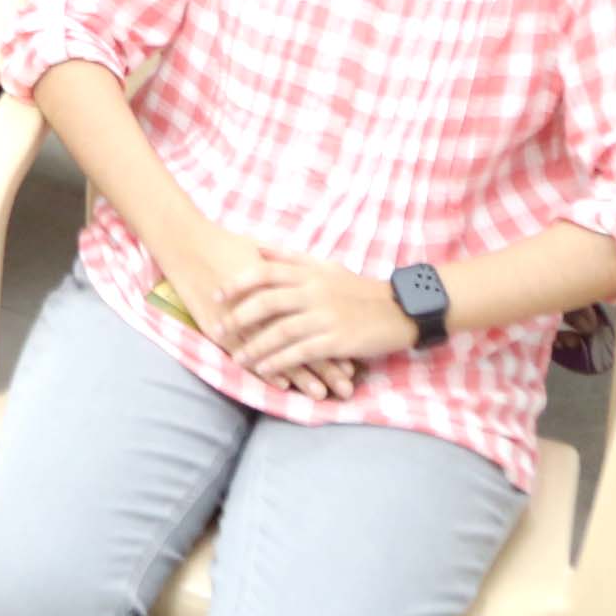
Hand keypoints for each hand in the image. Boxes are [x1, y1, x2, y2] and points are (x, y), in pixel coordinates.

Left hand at [221, 252, 417, 381]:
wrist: (400, 309)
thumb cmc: (357, 288)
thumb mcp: (325, 266)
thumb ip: (290, 257)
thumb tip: (256, 246)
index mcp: (309, 272)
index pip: (264, 273)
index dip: (237, 283)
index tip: (216, 294)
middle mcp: (314, 292)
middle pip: (267, 302)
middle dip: (238, 317)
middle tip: (218, 330)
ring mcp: (326, 317)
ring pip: (281, 330)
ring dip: (256, 346)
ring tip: (237, 357)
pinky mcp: (338, 340)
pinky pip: (302, 352)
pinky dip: (280, 361)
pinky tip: (265, 369)